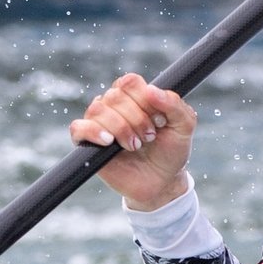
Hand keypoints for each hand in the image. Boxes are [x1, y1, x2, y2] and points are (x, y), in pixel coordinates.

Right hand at [69, 73, 196, 211]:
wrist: (162, 181)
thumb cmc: (171, 150)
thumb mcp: (184, 126)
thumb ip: (174, 105)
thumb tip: (151, 89)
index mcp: (135, 96)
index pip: (130, 82)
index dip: (144, 99)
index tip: (159, 119)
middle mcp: (114, 106)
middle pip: (115, 96)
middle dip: (137, 119)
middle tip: (150, 137)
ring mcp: (100, 123)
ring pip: (98, 109)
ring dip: (121, 128)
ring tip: (135, 146)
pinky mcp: (88, 143)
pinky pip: (78, 128)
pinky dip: (93, 132)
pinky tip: (109, 142)